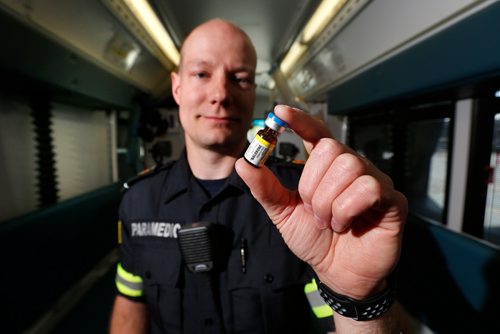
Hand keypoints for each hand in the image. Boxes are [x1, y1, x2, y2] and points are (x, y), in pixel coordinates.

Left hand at [235, 105, 407, 298]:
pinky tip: (347, 225)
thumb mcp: (284, 213)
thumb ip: (266, 188)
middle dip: (312, 185)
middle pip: (330, 149)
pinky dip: (347, 210)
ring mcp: (375, 181)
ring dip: (328, 201)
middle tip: (314, 211)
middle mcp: (353, 167)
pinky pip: (367, 188)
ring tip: (329, 221)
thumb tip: (242, 163)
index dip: (300, 121)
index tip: (279, 112)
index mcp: (327, 168)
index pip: (317, 132)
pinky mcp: (392, 200)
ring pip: (348, 167)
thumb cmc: (315, 241)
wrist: (337, 274)